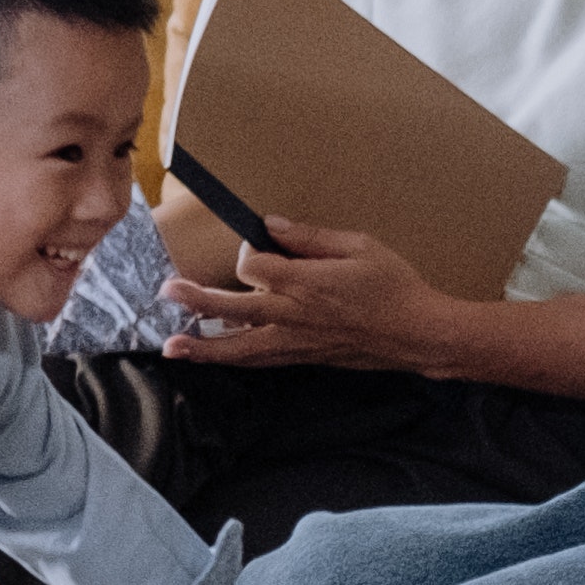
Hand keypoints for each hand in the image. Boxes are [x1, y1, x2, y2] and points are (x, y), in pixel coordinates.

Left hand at [167, 214, 474, 372]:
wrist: (419, 334)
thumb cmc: (395, 286)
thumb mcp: (359, 246)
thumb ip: (311, 236)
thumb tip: (273, 224)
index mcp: (307, 282)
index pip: (255, 266)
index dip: (249, 251)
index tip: (258, 241)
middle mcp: (296, 315)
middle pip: (234, 309)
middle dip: (197, 301)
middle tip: (166, 292)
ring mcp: (298, 342)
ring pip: (241, 348)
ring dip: (205, 347)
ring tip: (172, 348)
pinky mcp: (304, 358)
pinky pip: (261, 361)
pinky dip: (235, 359)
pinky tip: (214, 357)